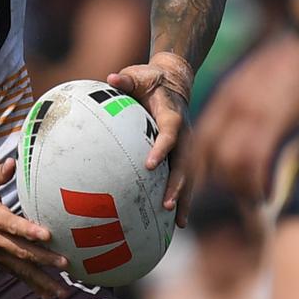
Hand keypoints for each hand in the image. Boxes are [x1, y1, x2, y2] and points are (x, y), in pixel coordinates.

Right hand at [0, 159, 69, 298]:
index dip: (30, 231)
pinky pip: (14, 273)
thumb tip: (12, 163)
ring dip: (42, 280)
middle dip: (44, 259)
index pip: (13, 226)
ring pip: (20, 269)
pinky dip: (31, 284)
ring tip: (62, 292)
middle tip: (66, 263)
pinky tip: (46, 294)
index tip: (48, 235)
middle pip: (22, 252)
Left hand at [107, 56, 192, 226]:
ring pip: (187, 175)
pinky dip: (181, 196)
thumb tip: (111, 78)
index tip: (150, 165)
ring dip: (183, 198)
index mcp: (173, 116)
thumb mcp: (137, 75)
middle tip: (166, 205)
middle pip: (184, 163)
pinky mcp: (183, 152)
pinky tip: (175, 219)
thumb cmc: (149, 79)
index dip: (162, 149)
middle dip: (177, 185)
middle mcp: (184, 134)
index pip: (169, 135)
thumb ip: (125, 80)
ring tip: (177, 223)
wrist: (174, 80)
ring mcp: (186, 145)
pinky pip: (183, 176)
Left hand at [194, 32, 298, 201]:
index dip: (190, 165)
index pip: (197, 139)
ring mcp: (250, 116)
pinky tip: (264, 195)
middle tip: (207, 202)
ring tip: (246, 201)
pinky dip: (258, 182)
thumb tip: (232, 130)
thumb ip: (236, 107)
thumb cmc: (280, 64)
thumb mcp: (248, 85)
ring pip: (228, 161)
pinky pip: (256, 159)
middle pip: (204, 153)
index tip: (187, 186)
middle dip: (201, 181)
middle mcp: (230, 110)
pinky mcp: (272, 121)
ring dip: (236, 186)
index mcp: (223, 102)